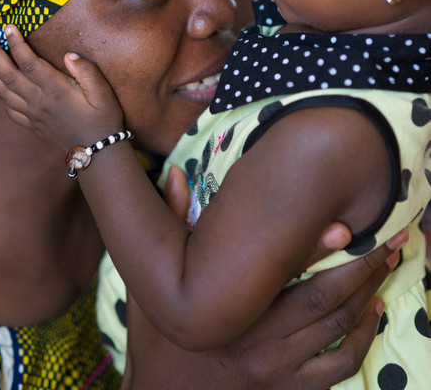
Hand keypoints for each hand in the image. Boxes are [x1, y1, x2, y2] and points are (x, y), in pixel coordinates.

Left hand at [0, 26, 123, 150]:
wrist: (97, 151)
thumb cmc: (102, 117)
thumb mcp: (104, 92)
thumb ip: (87, 72)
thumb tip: (69, 55)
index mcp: (56, 91)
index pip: (30, 64)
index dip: (16, 44)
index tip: (7, 27)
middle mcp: (39, 102)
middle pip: (9, 76)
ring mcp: (32, 114)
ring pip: (2, 92)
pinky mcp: (31, 124)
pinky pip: (9, 109)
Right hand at [125, 165, 406, 388]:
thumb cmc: (159, 333)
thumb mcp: (154, 280)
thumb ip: (171, 224)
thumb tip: (176, 172)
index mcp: (229, 307)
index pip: (282, 272)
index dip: (317, 247)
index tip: (346, 226)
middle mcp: (257, 340)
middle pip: (324, 301)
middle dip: (361, 269)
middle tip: (388, 241)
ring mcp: (276, 370)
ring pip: (336, 330)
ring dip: (368, 297)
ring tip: (386, 267)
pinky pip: (337, 369)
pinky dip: (361, 340)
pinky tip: (372, 314)